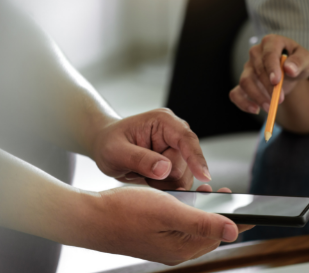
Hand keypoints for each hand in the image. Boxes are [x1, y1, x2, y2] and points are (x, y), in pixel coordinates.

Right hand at [76, 185, 252, 264]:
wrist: (90, 217)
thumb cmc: (126, 211)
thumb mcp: (170, 211)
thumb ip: (203, 222)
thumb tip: (234, 230)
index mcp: (182, 248)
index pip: (220, 235)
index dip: (238, 222)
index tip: (255, 212)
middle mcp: (176, 250)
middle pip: (209, 233)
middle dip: (221, 213)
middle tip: (227, 193)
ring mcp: (165, 245)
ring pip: (195, 228)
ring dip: (205, 210)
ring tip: (207, 191)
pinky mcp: (156, 237)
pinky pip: (181, 226)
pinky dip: (189, 212)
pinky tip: (186, 198)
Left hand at [90, 108, 207, 189]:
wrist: (104, 146)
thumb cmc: (107, 143)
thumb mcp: (115, 151)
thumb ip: (139, 159)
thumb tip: (164, 169)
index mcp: (163, 122)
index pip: (187, 140)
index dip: (196, 158)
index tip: (204, 175)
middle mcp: (175, 133)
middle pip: (185, 164)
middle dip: (164, 176)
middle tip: (141, 173)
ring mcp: (178, 149)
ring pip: (184, 177)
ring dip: (164, 183)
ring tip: (144, 175)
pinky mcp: (177, 162)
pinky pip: (180, 182)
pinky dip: (165, 187)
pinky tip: (150, 179)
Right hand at [230, 34, 308, 113]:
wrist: (291, 73)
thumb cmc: (297, 63)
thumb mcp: (306, 60)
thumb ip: (300, 62)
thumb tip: (289, 68)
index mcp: (271, 42)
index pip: (268, 54)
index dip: (271, 68)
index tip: (276, 81)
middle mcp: (256, 53)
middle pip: (257, 69)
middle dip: (267, 87)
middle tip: (278, 100)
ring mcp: (248, 68)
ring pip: (245, 81)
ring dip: (256, 96)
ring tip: (270, 108)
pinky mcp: (244, 83)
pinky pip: (236, 93)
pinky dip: (242, 103)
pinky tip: (255, 110)